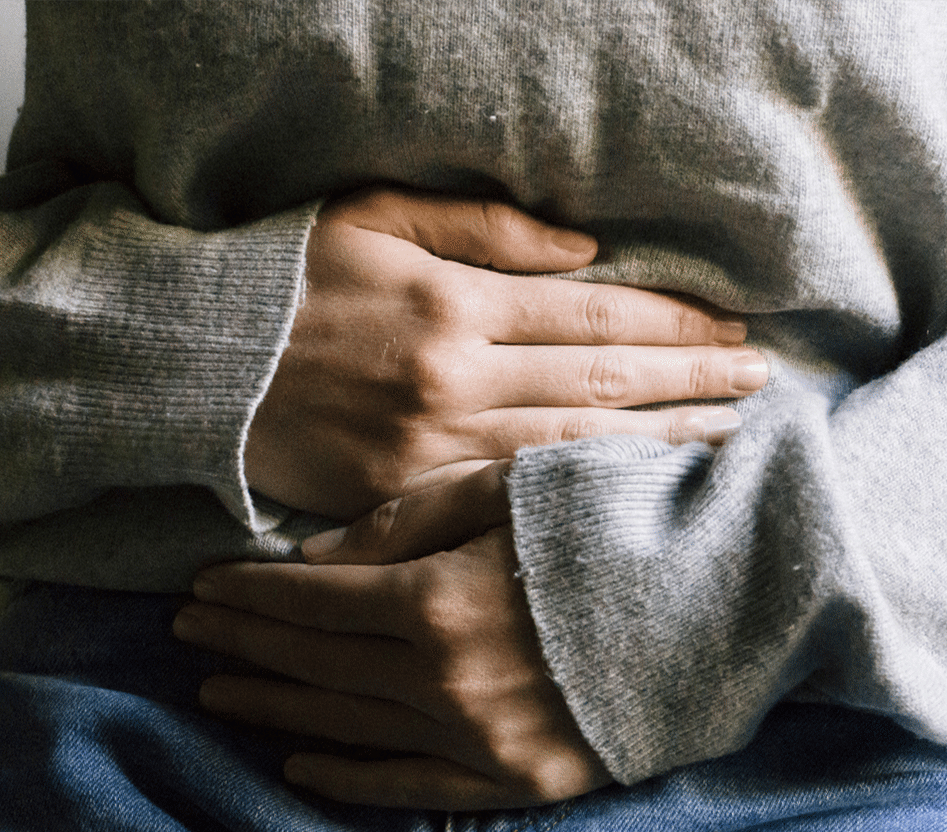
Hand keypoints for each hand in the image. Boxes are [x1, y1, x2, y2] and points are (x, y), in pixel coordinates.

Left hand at [177, 464, 610, 809]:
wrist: (743, 595)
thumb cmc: (627, 516)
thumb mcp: (515, 484)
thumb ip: (406, 518)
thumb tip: (312, 556)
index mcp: (435, 600)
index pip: (308, 603)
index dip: (245, 596)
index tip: (197, 585)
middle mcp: (445, 683)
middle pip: (313, 668)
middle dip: (242, 647)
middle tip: (184, 634)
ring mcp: (482, 742)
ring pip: (347, 730)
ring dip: (274, 712)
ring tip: (217, 694)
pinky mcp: (523, 782)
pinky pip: (413, 790)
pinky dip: (350, 779)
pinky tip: (300, 767)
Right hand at [246, 187, 767, 517]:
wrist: (186, 362)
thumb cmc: (285, 278)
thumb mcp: (373, 217)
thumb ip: (483, 231)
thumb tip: (585, 254)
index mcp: (451, 303)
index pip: (592, 317)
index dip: (671, 325)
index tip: (731, 329)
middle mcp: (450, 379)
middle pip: (600, 386)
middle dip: (690, 383)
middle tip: (761, 384)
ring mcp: (426, 447)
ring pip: (570, 452)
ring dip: (657, 446)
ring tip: (727, 441)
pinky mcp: (398, 499)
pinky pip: (507, 499)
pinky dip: (575, 496)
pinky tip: (628, 495)